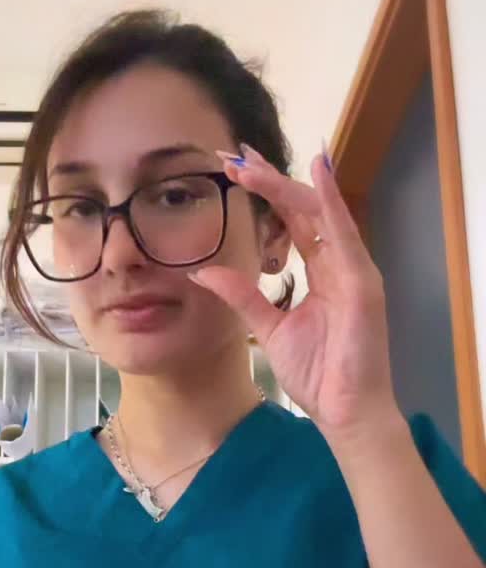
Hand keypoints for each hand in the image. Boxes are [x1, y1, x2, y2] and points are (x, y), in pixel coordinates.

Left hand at [188, 144, 401, 444]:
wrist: (345, 412)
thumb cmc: (318, 374)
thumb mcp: (269, 327)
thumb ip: (243, 295)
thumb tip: (204, 271)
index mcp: (323, 271)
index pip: (293, 220)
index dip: (265, 192)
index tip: (233, 169)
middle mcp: (341, 262)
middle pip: (303, 208)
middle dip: (268, 179)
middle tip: (231, 155)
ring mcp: (354, 270)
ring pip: (319, 212)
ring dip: (283, 185)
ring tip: (249, 162)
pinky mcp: (363, 283)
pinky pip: (344, 234)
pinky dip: (331, 200)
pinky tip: (317, 171)